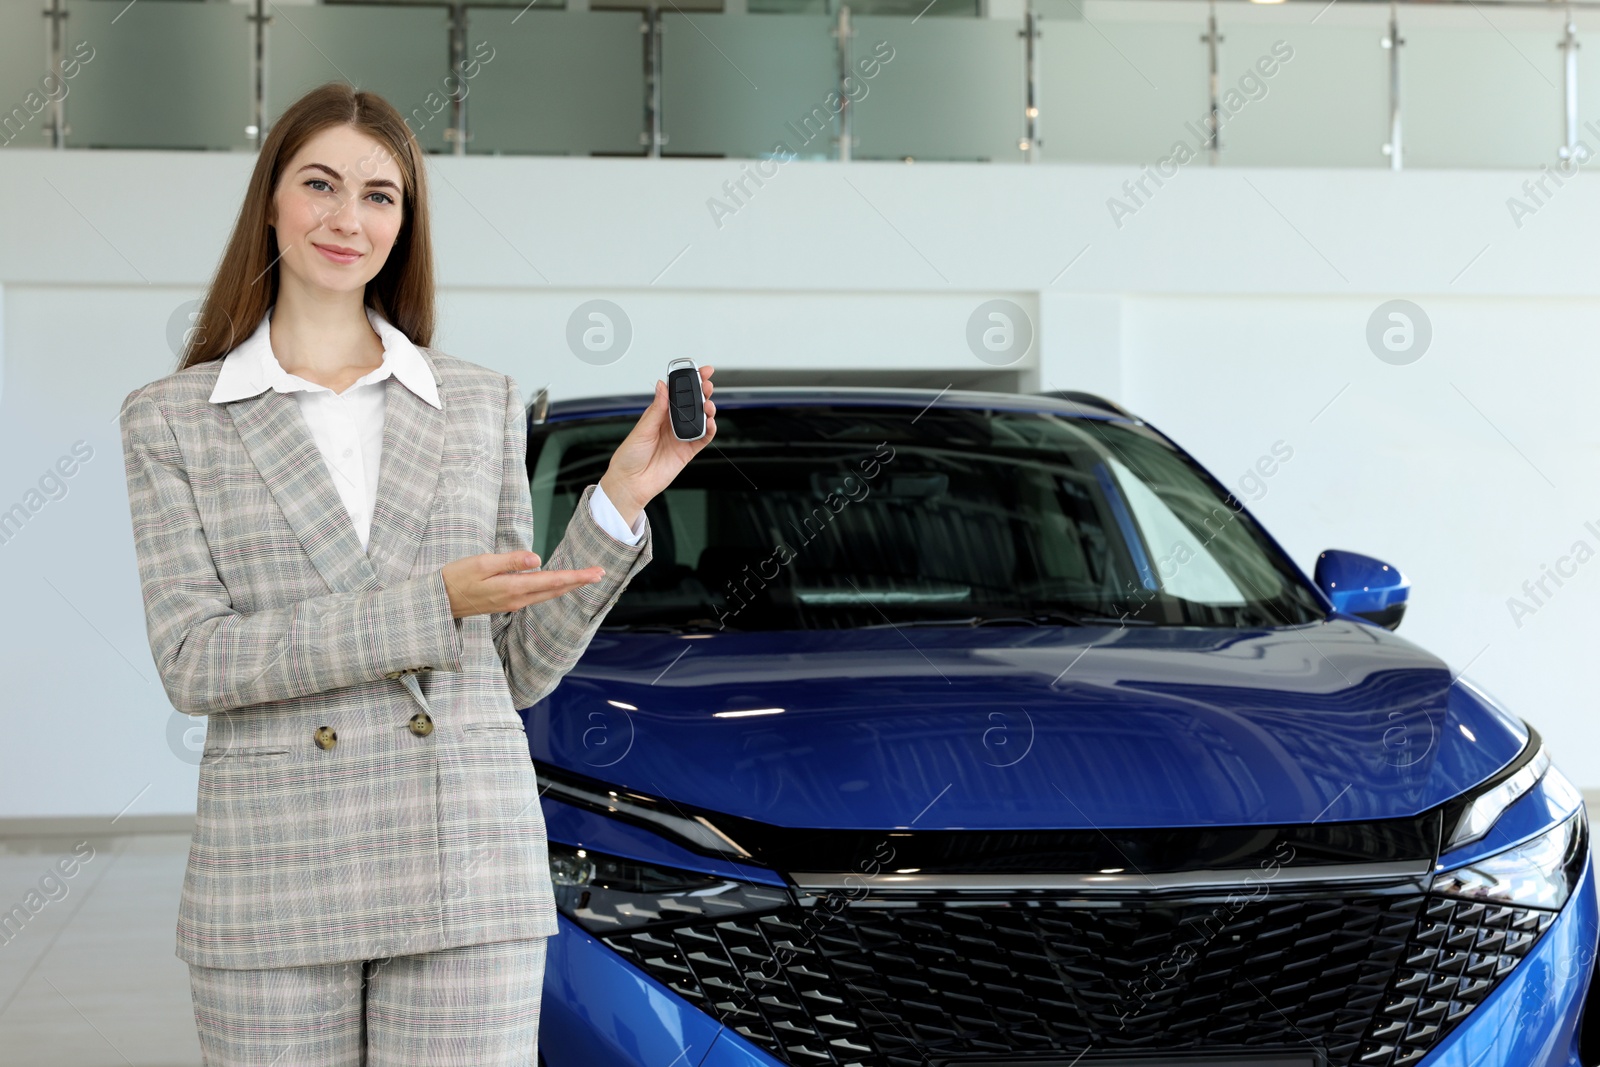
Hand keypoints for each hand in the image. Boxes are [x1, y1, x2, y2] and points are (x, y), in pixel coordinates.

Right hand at [440, 551, 603, 619]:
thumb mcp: (481, 562)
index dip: (576, 576)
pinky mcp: (509, 603)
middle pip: (556, 589)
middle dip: (579, 581)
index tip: (596, 572)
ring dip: (569, 586)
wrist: (440, 601)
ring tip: (586, 578)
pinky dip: (554, 589)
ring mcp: (514, 603)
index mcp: (513, 587)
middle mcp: (518, 599)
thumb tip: (537, 559)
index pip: (553, 580)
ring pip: (549, 594)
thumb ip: (510, 560)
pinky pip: (538, 596)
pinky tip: (560, 584)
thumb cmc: (457, 577)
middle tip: (601, 573)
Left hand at [598, 365, 715, 525]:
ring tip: (708, 406)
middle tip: (707, 384)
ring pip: (701, 418)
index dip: (689, 381)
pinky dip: (710, 430)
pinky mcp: (688, 451)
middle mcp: (671, 424)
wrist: (631, 483)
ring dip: (708, 410)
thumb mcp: (642, 428)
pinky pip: (704, 438)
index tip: (699, 370)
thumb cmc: (629, 457)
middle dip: (702, 392)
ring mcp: (681, 437)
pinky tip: (710, 423)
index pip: (677, 392)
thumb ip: (657, 408)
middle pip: (692, 403)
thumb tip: (662, 385)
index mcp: (659, 414)